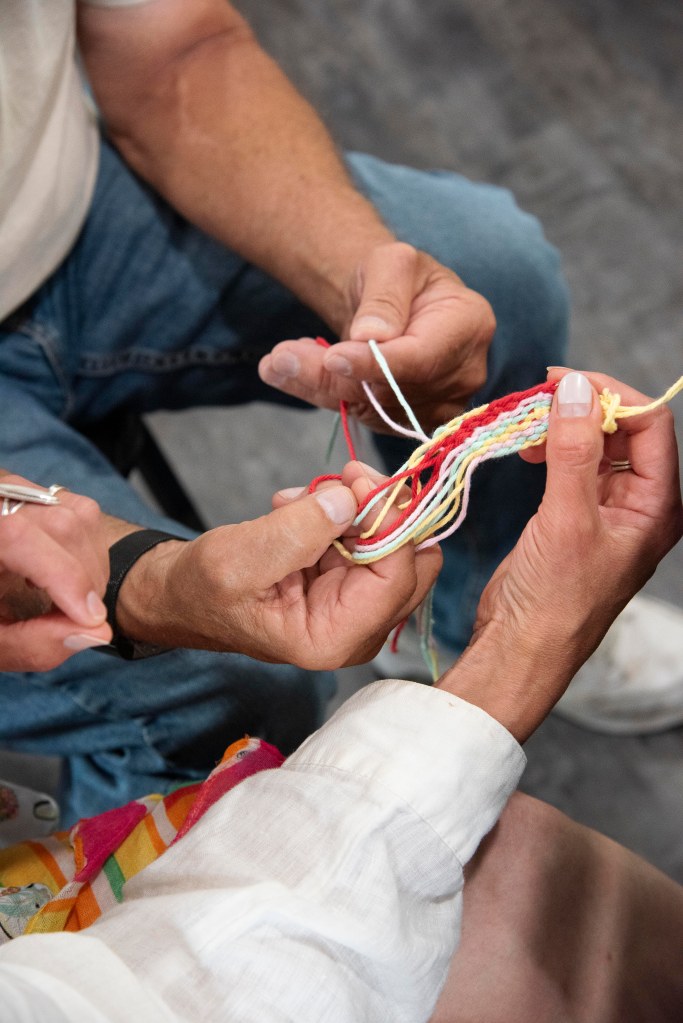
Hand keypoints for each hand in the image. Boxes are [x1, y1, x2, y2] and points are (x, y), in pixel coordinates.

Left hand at [0, 475, 111, 670]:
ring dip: (90, 567)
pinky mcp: (37, 495)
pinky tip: (61, 575)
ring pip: (79, 516)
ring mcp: (17, 492)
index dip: (64, 577)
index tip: (90, 619)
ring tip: (67, 601)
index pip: (19, 536)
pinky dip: (87, 550)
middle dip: (84, 580)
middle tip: (78, 623)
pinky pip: (81, 513)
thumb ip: (32, 644)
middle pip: (61, 525)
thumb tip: (96, 633)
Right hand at [116, 462, 441, 668]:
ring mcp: (358, 604)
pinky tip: (297, 510)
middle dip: (381, 512)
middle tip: (343, 477)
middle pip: (413, 563)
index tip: (359, 479)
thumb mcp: (240, 558)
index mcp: (334, 638)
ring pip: (395, 542)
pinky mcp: (350, 580)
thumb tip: (353, 499)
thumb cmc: (205, 589)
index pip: (397, 579)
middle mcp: (358, 628)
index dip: (389, 523)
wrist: (188, 595)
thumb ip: (298, 531)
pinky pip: (369, 535)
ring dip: (352, 509)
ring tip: (296, 503)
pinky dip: (340, 512)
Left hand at [258, 242, 494, 433]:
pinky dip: (322, 394)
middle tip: (280, 359)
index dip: (377, 364)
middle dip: (334, 376)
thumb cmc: (396, 276)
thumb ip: (384, 295)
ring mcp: (439, 404)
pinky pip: (361, 415)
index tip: (334, 357)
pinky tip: (288, 372)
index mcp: (469, 325)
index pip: (422, 357)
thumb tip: (371, 336)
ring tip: (276, 362)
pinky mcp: (409, 421)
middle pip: (393, 390)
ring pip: (371, 408)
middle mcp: (462, 374)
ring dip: (319, 386)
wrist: (393, 303)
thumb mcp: (390, 262)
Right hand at [437, 370, 682, 741]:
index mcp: (658, 507)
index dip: (610, 394)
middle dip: (584, 408)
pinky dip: (551, 449)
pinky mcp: (575, 518)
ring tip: (526, 427)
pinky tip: (527, 451)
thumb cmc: (554, 599)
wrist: (521, 647)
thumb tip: (576, 388)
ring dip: (564, 427)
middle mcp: (640, 506)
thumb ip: (574, 450)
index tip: (562, 381)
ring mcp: (608, 512)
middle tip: (538, 398)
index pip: (650, 426)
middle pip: (625, 431)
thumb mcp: (567, 519)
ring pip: (596, 446)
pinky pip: (573, 467)